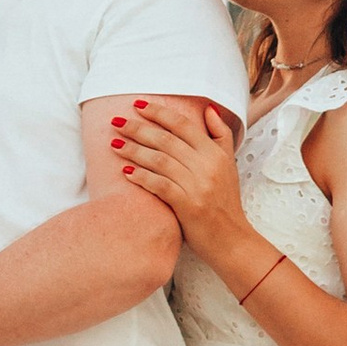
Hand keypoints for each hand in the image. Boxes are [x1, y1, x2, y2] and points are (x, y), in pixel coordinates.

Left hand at [107, 98, 248, 273]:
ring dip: (134, 150)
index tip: (138, 105)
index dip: (159, 112)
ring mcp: (198, 186)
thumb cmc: (226, 202)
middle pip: (167, 139)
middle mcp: (207, 166)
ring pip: (160, 160)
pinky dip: (142, 177)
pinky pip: (160, 185)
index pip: (183, 124)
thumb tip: (208, 109)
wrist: (232, 240)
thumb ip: (220, 135)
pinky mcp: (188, 206)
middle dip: (138, 128)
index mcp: (215, 153)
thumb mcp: (229, 164)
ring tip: (114, 143)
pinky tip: (126, 171)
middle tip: (116, 121)